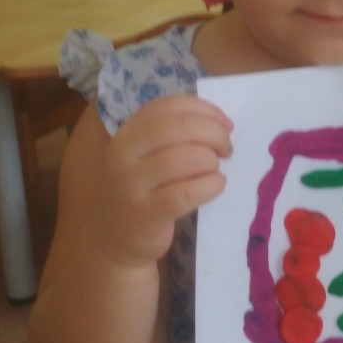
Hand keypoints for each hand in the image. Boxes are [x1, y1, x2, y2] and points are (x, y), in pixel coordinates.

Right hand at [93, 94, 232, 267]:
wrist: (115, 236)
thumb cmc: (142, 189)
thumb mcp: (147, 154)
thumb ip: (175, 134)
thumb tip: (221, 123)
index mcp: (127, 132)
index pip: (170, 105)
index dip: (205, 110)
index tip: (226, 124)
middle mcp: (123, 153)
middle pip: (180, 127)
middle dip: (214, 134)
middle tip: (226, 149)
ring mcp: (131, 184)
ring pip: (186, 158)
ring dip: (211, 161)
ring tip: (214, 171)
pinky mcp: (145, 214)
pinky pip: (187, 192)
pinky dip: (211, 185)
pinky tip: (215, 186)